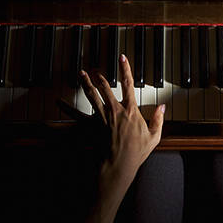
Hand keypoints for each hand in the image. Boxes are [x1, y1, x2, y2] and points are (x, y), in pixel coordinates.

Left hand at [57, 55, 164, 222]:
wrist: (119, 164)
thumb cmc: (135, 153)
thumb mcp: (153, 137)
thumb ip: (158, 120)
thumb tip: (163, 108)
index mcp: (130, 110)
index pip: (128, 84)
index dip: (125, 69)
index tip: (122, 58)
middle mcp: (115, 110)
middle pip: (105, 87)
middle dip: (100, 76)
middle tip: (95, 69)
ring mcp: (102, 117)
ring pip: (91, 96)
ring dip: (86, 83)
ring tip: (81, 74)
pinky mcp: (91, 126)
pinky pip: (77, 115)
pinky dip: (67, 108)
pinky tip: (59, 102)